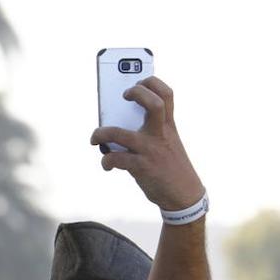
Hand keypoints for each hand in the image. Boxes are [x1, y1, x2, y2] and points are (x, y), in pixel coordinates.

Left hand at [90, 77, 204, 211]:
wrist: (184, 196)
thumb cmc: (171, 167)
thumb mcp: (169, 144)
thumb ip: (152, 131)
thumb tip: (119, 122)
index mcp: (169, 126)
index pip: (167, 94)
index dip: (152, 82)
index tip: (139, 82)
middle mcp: (161, 135)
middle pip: (154, 103)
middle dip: (136, 93)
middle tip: (123, 97)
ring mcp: (151, 150)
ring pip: (119, 133)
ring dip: (101, 133)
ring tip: (96, 137)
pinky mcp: (142, 167)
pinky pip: (116, 158)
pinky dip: (106, 160)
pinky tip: (107, 164)